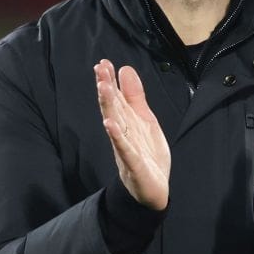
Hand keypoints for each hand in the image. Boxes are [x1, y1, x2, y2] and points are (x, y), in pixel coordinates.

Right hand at [96, 60, 169, 209]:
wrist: (153, 190)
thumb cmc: (147, 155)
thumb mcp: (145, 120)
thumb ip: (135, 97)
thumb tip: (125, 70)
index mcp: (127, 122)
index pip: (115, 98)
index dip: (110, 81)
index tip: (103, 63)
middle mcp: (123, 134)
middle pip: (112, 108)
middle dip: (106, 89)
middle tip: (100, 70)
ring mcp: (126, 149)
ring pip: (115, 125)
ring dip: (108, 106)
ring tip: (103, 88)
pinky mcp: (133, 165)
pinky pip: (124, 149)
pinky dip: (117, 137)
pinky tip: (110, 124)